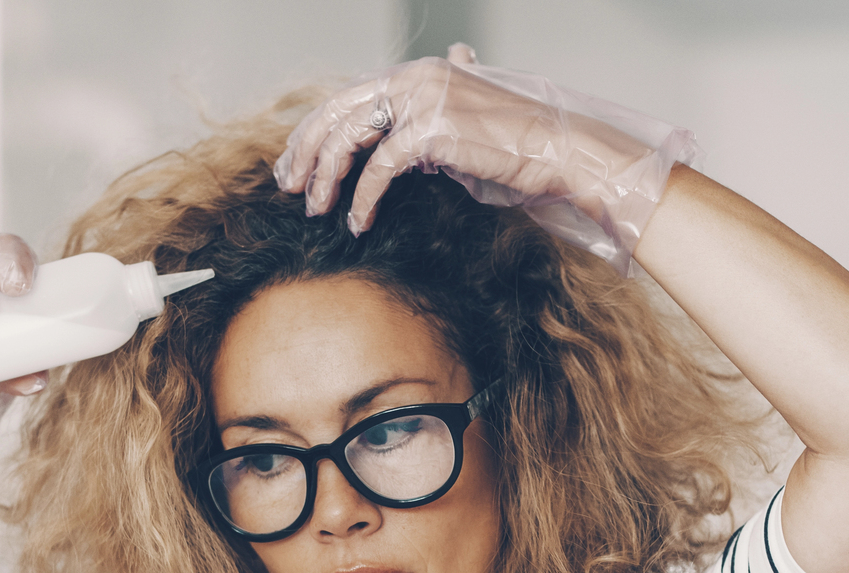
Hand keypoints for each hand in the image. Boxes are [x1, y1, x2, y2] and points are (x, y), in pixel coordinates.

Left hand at [275, 46, 694, 270]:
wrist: (559, 153)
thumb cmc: (515, 149)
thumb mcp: (465, 123)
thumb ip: (432, 115)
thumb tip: (417, 113)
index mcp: (418, 74)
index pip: (348, 97)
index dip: (315, 130)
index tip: (296, 164)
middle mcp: (415, 77)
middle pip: (337, 111)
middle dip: (306, 152)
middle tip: (289, 187)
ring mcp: (423, 100)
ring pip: (350, 137)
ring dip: (326, 177)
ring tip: (317, 210)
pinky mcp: (433, 131)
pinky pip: (379, 168)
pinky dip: (362, 199)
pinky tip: (358, 222)